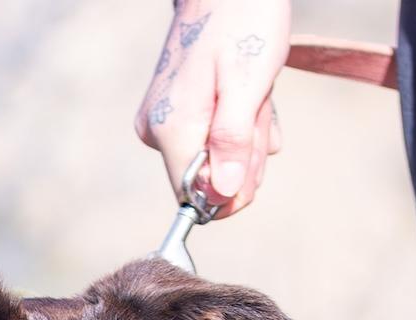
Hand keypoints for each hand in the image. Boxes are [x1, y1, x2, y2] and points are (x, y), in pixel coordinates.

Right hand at [135, 0, 291, 216]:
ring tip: (252, 93)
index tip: (251, 145)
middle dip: (247, 153)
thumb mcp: (247, 84)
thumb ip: (232, 141)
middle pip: (213, 182)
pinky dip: (242, 123)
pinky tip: (248, 92)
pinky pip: (217, 140)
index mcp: (172, 129)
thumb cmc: (243, 22)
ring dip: (248, 134)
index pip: (199, 200)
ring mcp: (165, 121)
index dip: (234, 187)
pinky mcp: (176, 112)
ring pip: (220, 161)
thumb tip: (223, 194)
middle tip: (256, 107)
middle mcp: (159, 131)